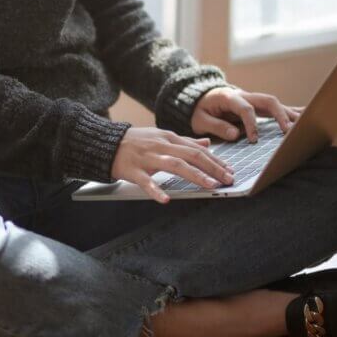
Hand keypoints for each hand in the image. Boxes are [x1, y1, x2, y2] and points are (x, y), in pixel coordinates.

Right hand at [112, 127, 235, 203]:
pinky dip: (156, 190)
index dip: (215, 160)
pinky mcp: (133, 170)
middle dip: (213, 167)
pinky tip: (165, 200)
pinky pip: (145, 182)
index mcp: (169, 138)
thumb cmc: (135, 142)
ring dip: (195, 175)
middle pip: (192, 155)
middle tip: (228, 179)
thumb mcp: (161, 136)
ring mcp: (147, 158)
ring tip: (210, 186)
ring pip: (175, 165)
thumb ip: (185, 141)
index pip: (197, 149)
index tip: (230, 171)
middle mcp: (161, 146)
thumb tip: (207, 143)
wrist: (106, 143)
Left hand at [192, 87, 302, 142]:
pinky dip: (291, 112)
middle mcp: (245, 95)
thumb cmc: (200, 110)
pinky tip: (306, 116)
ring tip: (305, 125)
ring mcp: (253, 99)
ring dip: (290, 114)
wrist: (201, 98)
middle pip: (267, 101)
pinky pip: (277, 108)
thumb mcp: (200, 119)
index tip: (253, 139)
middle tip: (288, 131)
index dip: (251, 124)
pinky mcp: (258, 106)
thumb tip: (235, 134)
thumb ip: (215, 126)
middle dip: (279, 115)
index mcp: (229, 97)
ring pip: (276, 103)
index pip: (245, 108)